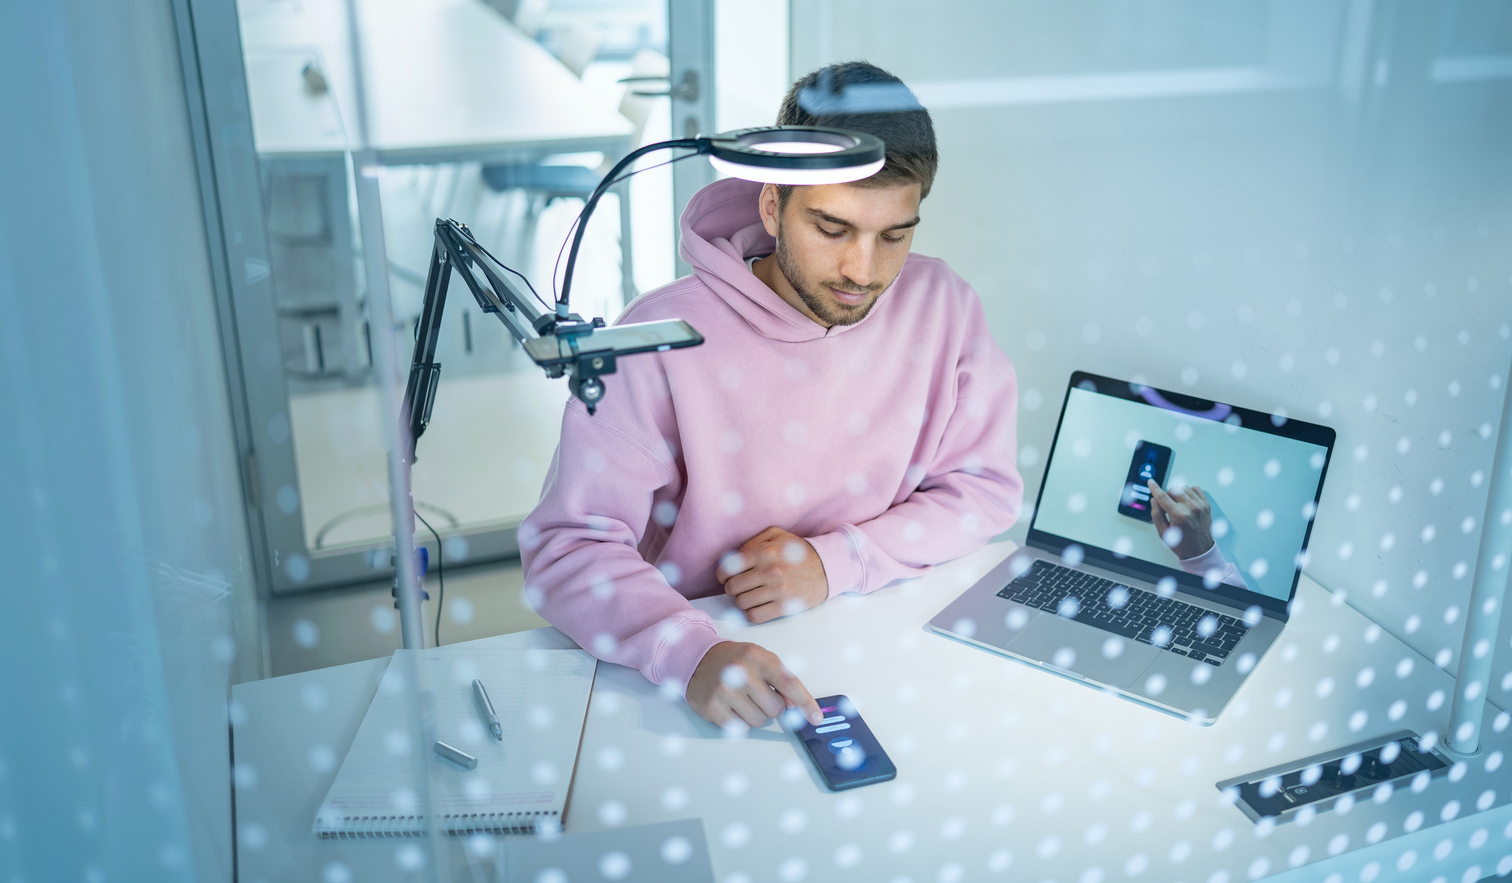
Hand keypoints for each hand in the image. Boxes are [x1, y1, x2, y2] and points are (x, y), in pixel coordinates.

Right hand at [686, 641, 822, 728]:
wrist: (697, 658)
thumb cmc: (734, 660)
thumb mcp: (760, 659)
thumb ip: (781, 679)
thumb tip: (794, 705)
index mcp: (758, 657)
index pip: (789, 683)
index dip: (805, 703)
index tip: (816, 718)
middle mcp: (741, 672)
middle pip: (776, 709)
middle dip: (771, 705)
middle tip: (757, 693)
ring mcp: (724, 691)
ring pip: (759, 721)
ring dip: (754, 714)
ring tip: (741, 698)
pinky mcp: (712, 708)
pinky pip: (739, 728)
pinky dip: (738, 720)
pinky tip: (730, 705)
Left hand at [716, 526, 827, 623]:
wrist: (828, 569)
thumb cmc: (799, 552)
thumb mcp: (777, 536)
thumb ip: (753, 541)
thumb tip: (734, 558)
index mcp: (765, 552)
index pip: (729, 568)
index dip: (722, 575)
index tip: (725, 577)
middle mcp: (770, 571)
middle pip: (733, 587)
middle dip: (732, 588)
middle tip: (739, 588)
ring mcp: (777, 591)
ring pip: (741, 603)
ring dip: (742, 601)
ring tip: (750, 596)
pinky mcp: (784, 607)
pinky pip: (754, 616)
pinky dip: (751, 613)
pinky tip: (757, 606)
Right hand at [1148, 479, 1213, 559]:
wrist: (1200, 550)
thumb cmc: (1182, 543)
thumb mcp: (1163, 532)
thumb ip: (1156, 514)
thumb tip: (1154, 500)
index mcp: (1179, 516)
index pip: (1163, 497)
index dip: (1155, 488)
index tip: (1151, 482)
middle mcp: (1191, 509)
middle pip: (1173, 490)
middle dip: (1166, 495)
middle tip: (1167, 506)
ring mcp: (1200, 506)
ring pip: (1184, 488)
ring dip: (1177, 493)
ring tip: (1177, 504)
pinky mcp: (1206, 505)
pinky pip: (1196, 488)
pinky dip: (1189, 491)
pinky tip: (1186, 500)